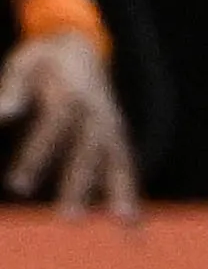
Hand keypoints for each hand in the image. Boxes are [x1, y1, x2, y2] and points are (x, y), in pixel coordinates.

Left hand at [0, 32, 133, 221]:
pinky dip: (131, 192)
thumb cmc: (42, 59)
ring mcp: (112, 125)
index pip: (52, 130)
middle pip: (88, 153)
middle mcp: (96, 114)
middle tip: (68, 218)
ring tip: (124, 223)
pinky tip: (132, 223)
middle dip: (79, 185)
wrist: (80, 44)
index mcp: (69, 95)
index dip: (36, 157)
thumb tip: (2, 113)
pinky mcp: (118, 135)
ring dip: (120, 192)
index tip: (17, 185)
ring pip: (118, 161)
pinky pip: (127, 165)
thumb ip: (13, 88)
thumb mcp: (23, 64)